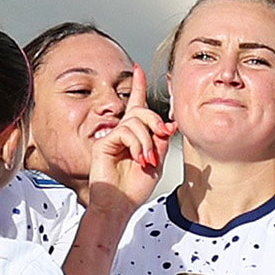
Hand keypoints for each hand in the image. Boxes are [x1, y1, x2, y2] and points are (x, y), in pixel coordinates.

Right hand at [87, 65, 174, 215]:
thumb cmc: (134, 188)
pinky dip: (137, 145)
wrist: (119, 205)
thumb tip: (169, 125)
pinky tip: (138, 159)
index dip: (138, 87)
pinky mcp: (104, 143)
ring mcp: (112, 137)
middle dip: (155, 120)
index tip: (138, 70)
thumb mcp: (157, 162)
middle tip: (163, 134)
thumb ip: (161, 141)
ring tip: (147, 159)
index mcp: (135, 136)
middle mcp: (123, 134)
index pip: (136, 105)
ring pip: (135, 121)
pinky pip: (126, 132)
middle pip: (140, 110)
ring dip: (148, 141)